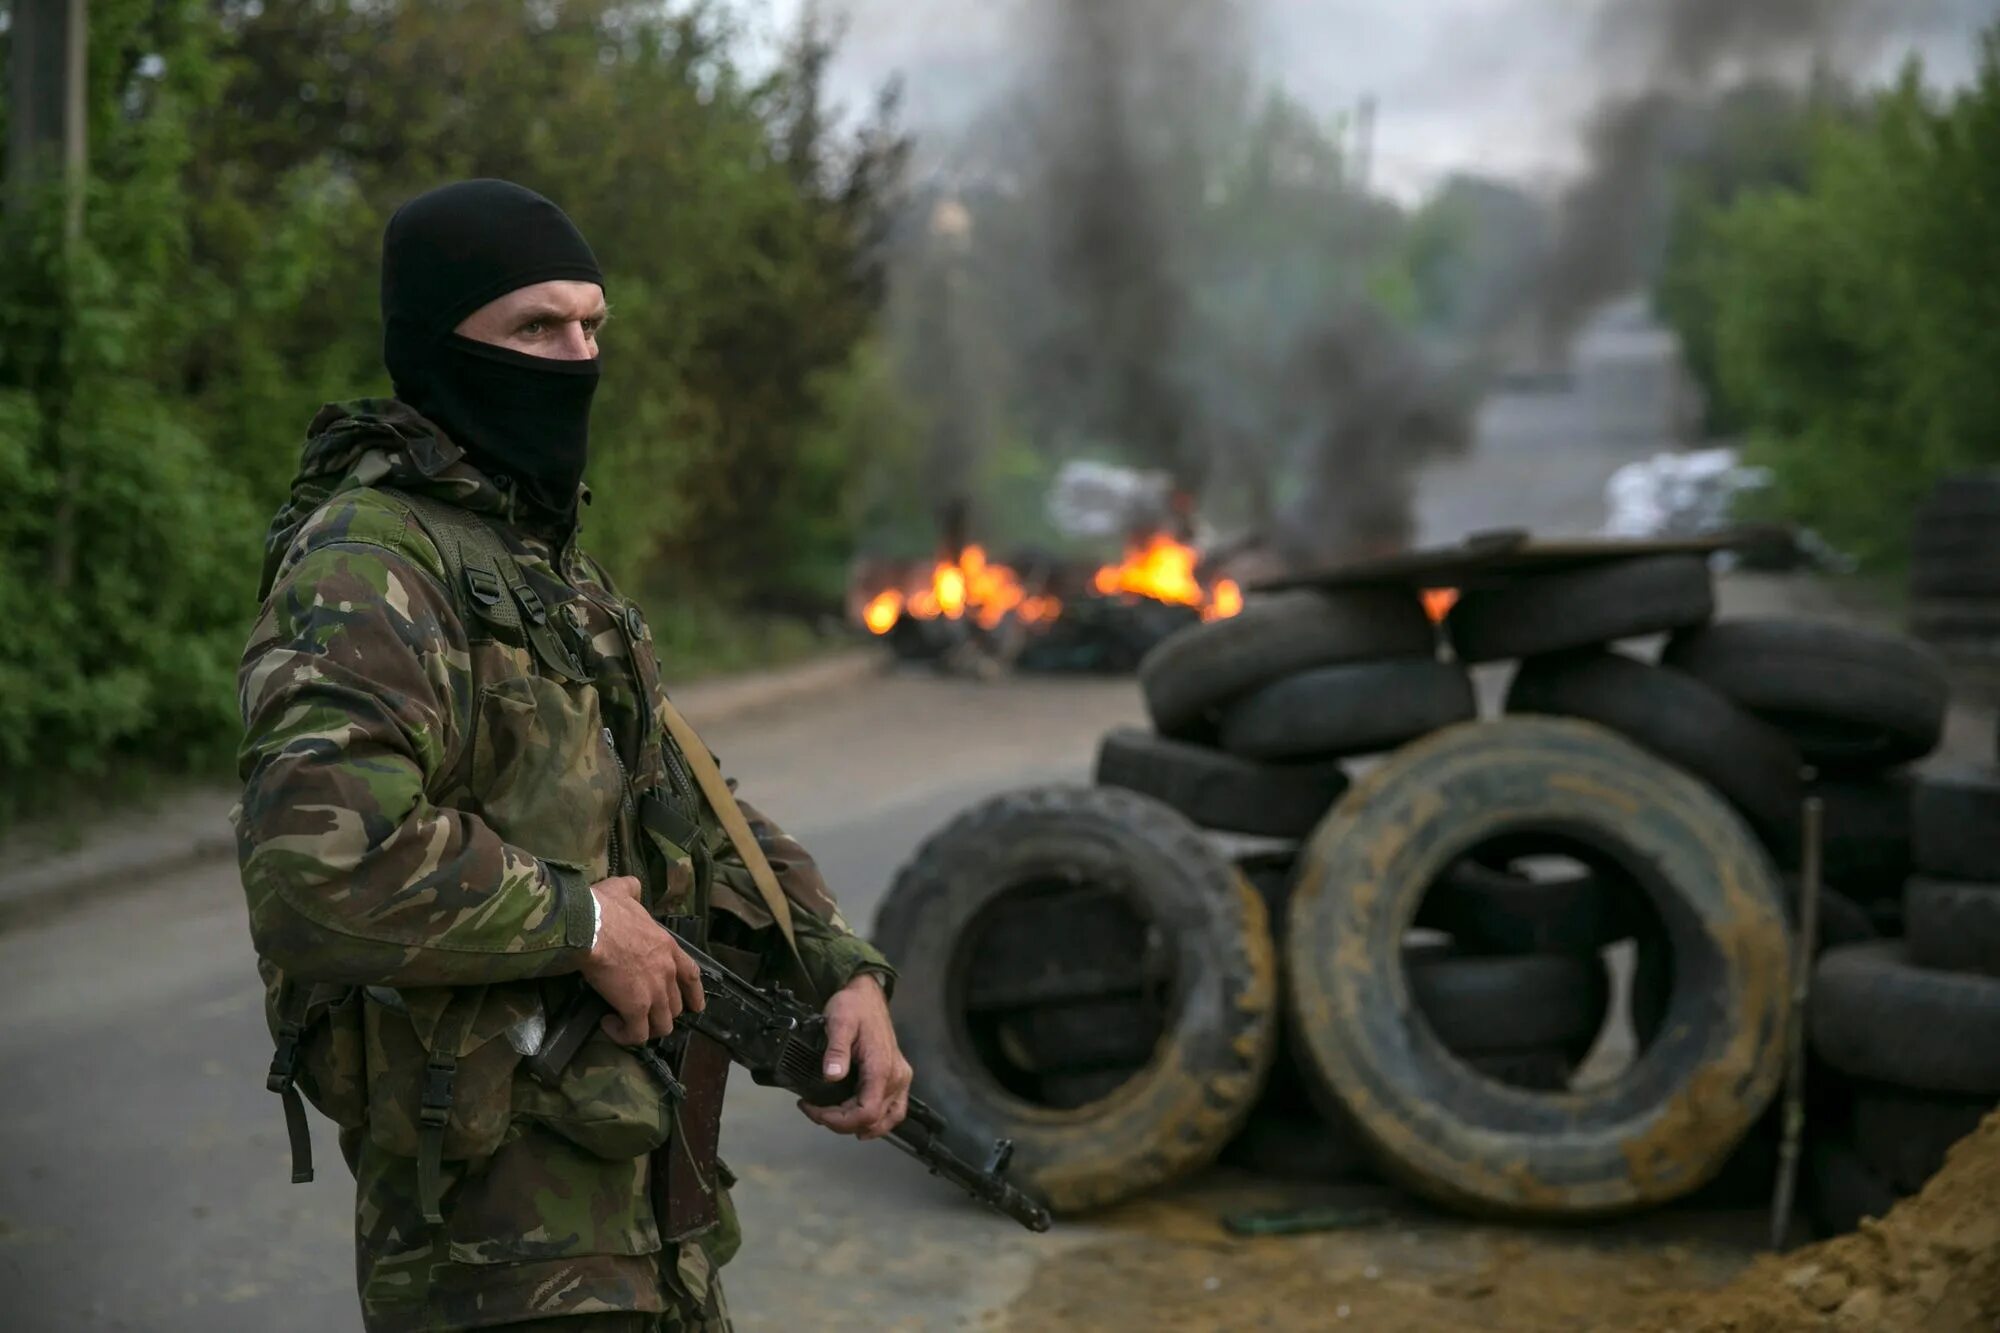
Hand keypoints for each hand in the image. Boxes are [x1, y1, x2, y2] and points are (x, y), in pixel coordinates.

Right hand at [580, 876, 704, 1043]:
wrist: (589, 927)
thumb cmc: (603, 909)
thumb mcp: (623, 890)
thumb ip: (632, 890)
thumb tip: (632, 887)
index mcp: (667, 946)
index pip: (691, 974)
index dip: (694, 993)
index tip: (695, 1006)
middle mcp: (666, 971)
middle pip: (676, 1005)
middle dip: (661, 1012)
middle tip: (642, 1014)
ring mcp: (654, 991)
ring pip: (661, 1025)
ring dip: (645, 1028)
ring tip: (625, 1023)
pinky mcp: (635, 1007)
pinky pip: (637, 1034)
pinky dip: (625, 1035)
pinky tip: (608, 1024)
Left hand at [798, 973, 911, 1140]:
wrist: (868, 994)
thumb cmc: (852, 1006)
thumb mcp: (838, 1022)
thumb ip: (836, 1050)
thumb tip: (832, 1076)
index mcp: (881, 1068)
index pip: (866, 1112)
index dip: (838, 1120)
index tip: (812, 1109)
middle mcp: (896, 1077)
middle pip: (873, 1120)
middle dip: (840, 1122)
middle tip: (813, 1109)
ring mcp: (901, 1078)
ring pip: (887, 1119)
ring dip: (859, 1125)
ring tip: (832, 1117)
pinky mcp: (899, 1077)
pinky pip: (894, 1110)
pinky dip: (878, 1121)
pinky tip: (860, 1122)